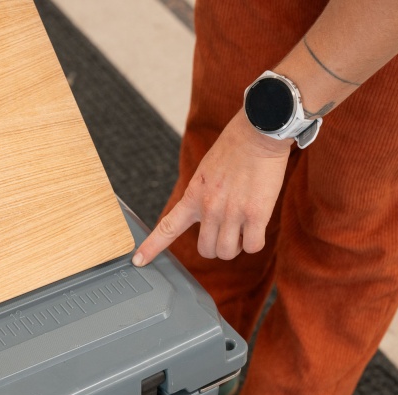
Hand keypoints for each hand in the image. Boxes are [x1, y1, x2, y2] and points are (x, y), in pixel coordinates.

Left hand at [132, 111, 291, 266]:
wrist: (258, 131)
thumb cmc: (234, 148)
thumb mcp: (206, 173)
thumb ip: (201, 196)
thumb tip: (207, 218)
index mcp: (193, 196)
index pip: (167, 227)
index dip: (151, 247)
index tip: (139, 260)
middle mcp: (209, 208)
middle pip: (206, 250)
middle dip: (216, 246)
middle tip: (226, 232)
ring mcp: (232, 212)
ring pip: (227, 252)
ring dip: (236, 246)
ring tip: (242, 228)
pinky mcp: (256, 214)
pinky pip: (252, 246)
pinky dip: (253, 242)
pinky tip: (256, 228)